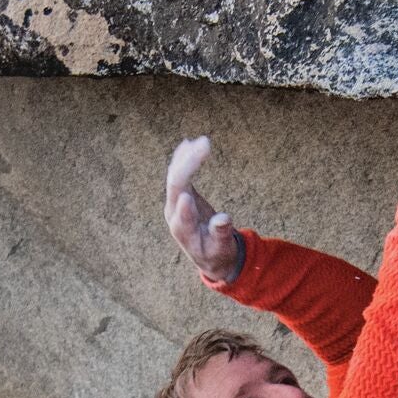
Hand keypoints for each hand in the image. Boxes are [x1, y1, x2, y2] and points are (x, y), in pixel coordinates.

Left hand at [164, 134, 245, 282]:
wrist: (209, 255)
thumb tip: (224, 219)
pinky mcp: (180, 195)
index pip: (181, 213)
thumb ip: (221, 234)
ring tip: (202, 142)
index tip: (189, 194)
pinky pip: (178, 174)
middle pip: (176, 186)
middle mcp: (174, 213)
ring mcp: (175, 203)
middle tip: (205, 145)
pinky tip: (187, 144)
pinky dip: (183, 159)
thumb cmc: (217, 253)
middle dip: (189, 165)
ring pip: (176, 176)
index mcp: (183, 230)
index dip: (184, 205)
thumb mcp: (222, 249)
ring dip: (187, 157)